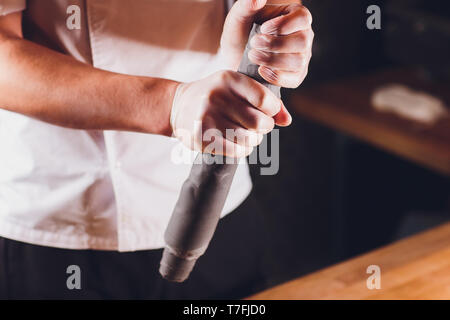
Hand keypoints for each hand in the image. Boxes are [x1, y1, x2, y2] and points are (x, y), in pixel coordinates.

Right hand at [170, 70, 289, 156]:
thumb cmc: (217, 97)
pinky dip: (242, 151)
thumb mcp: (238, 89)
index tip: (267, 112)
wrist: (179, 106)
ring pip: (248, 139)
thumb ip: (266, 100)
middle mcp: (216, 96)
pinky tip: (237, 144)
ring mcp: (207, 117)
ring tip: (246, 135)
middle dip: (264, 128)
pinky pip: (235, 151)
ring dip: (253, 141)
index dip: (273, 110)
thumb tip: (286, 120)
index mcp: (229, 79)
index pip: (265, 99)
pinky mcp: (201, 137)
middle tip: (258, 127)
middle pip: (259, 122)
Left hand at [221, 0, 313, 87]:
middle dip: (275, 44)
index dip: (284, 24)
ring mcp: (301, 57)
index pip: (303, 18)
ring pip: (298, 61)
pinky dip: (277, 76)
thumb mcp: (239, 18)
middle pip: (302, 41)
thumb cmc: (240, 34)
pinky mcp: (295, 76)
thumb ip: (246, 5)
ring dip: (273, 60)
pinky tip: (260, 70)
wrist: (235, 58)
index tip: (262, 29)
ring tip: (252, 56)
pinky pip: (294, 79)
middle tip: (253, 44)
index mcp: (295, 16)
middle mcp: (303, 36)